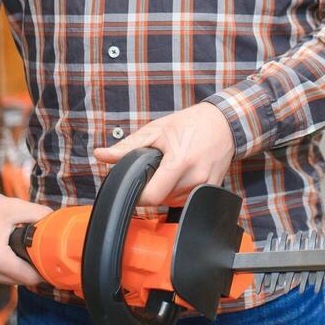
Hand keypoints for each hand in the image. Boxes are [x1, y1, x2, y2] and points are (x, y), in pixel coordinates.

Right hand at [0, 189, 52, 285]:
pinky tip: (19, 252)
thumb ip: (39, 214)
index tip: (60, 260)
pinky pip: (1, 275)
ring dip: (24, 268)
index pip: (30, 277)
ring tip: (34, 250)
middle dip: (37, 268)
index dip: (47, 270)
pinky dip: (12, 267)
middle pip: (22, 280)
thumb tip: (58, 221)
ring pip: (12, 280)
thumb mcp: (14, 207)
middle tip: (51, 253)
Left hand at [93, 102, 234, 206]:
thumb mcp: (155, 130)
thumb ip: (126, 147)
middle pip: (163, 200)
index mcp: (180, 162)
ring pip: (175, 201)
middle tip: (155, 169)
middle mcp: (195, 177)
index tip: (136, 186)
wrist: (224, 122)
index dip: (139, 195)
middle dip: (153, 189)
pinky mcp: (213, 188)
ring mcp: (206, 184)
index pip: (153, 197)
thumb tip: (100, 155)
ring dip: (167, 191)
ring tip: (170, 169)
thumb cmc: (190, 124)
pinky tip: (182, 175)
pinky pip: (188, 199)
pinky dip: (180, 191)